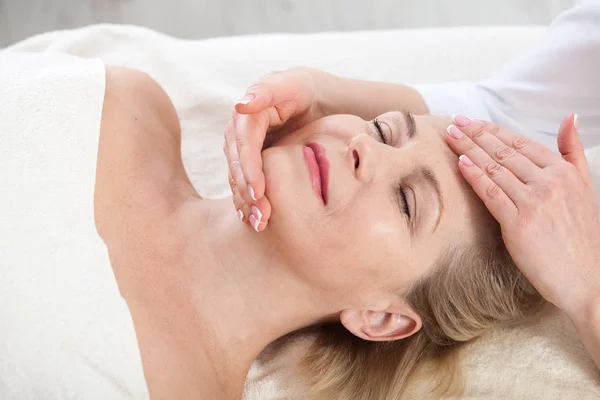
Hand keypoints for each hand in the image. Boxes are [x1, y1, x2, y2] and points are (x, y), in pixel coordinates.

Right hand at [223, 67, 320, 230]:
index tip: (258, 192)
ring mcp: (242, 150)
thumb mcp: (292, 84)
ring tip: (259, 224)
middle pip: (237, 166)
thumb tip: (241, 104)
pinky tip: (253, 220)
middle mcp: (238, 134)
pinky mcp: (249, 163)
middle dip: (246, 193)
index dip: (248, 169)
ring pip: (238, 179)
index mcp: (246, 115)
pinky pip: (244, 184)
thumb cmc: (304, 90)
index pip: (243, 144)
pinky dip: (247, 203)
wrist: (313, 100)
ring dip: (245, 203)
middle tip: (260, 217)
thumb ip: (268, 91)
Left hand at [445, 114, 599, 317]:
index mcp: (563, 172)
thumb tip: (568, 118)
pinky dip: (474, 175)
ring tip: (450, 136)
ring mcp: (534, 201)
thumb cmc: (581, 235)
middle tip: (454, 122)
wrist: (586, 277)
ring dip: (468, 148)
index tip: (472, 121)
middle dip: (475, 134)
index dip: (493, 130)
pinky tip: (460, 162)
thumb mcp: (584, 186)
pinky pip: (491, 193)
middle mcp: (549, 182)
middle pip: (503, 152)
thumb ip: (572, 152)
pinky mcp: (519, 223)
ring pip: (494, 168)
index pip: (520, 144)